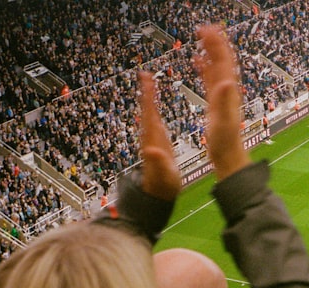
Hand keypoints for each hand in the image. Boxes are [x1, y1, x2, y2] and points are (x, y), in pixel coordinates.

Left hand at [137, 71, 181, 200]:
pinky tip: (154, 103)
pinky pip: (155, 119)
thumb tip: (148, 149)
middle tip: (145, 73)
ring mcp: (153, 138)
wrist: (158, 193)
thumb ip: (156, 162)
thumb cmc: (162, 185)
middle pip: (147, 109)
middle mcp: (150, 136)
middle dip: (146, 91)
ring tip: (148, 81)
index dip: (148, 97)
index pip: (149, 113)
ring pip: (149, 113)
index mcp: (153, 140)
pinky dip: (154, 108)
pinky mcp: (157, 141)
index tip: (146, 81)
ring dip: (149, 97)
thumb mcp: (163, 174)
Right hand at [194, 25, 249, 180]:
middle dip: (214, 42)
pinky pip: (209, 78)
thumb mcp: (223, 121)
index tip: (206, 30)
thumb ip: (224, 101)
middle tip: (203, 27)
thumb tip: (226, 81)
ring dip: (209, 50)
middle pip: (221, 60)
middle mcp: (226, 90)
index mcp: (228, 92)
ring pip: (216, 66)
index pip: (223, 62)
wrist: (228, 156)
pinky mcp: (215, 102)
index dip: (216, 45)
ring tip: (201, 37)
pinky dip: (203, 66)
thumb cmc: (225, 142)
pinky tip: (196, 61)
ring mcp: (221, 95)